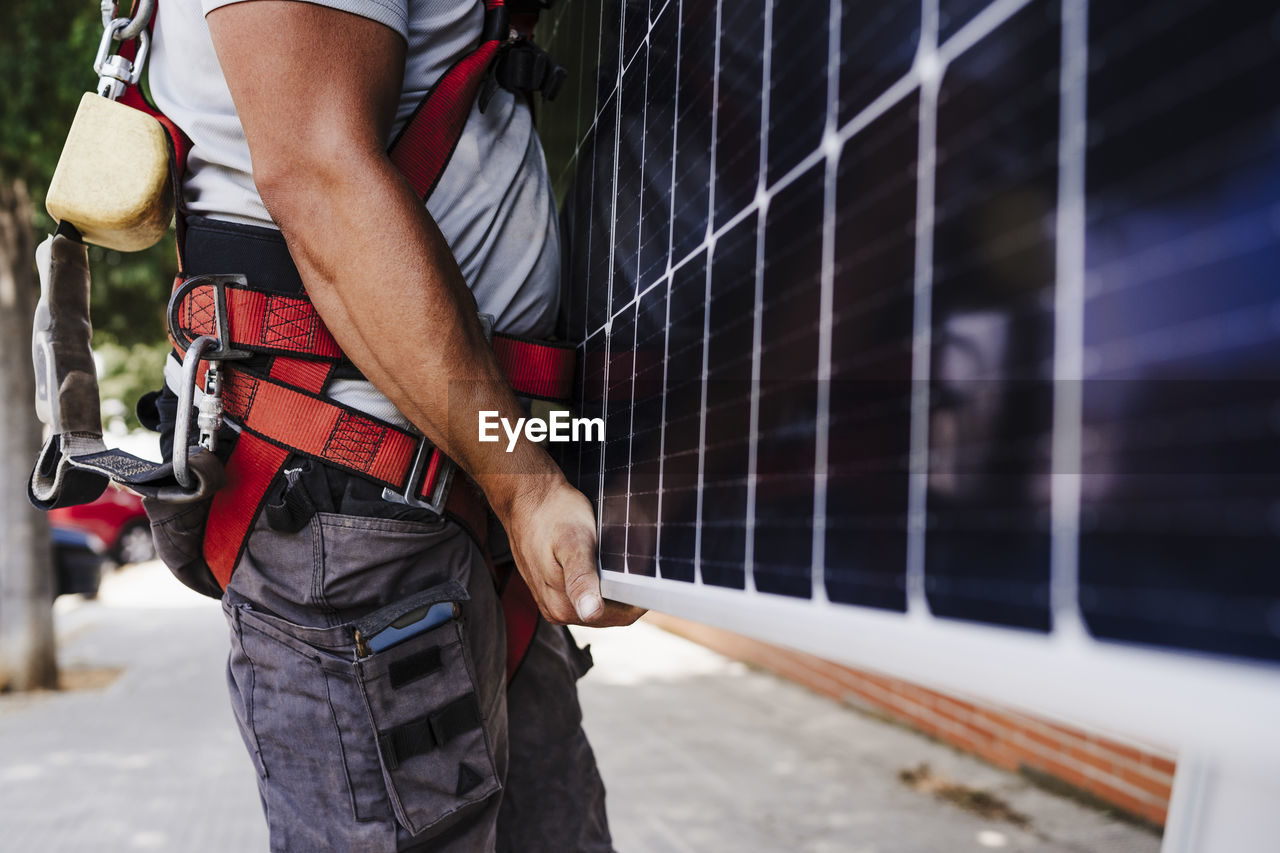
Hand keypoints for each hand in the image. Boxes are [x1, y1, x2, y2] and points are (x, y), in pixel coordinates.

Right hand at [500, 477, 645, 627]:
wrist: (527, 498)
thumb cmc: (552, 514)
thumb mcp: (573, 542)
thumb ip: (582, 578)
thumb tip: (590, 611)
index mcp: (562, 606)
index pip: (620, 617)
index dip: (639, 597)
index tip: (649, 574)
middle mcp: (556, 611)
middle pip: (611, 613)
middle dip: (627, 591)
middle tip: (637, 561)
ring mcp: (552, 601)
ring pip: (599, 603)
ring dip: (613, 587)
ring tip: (619, 560)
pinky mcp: (552, 590)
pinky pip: (585, 594)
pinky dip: (599, 582)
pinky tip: (601, 562)